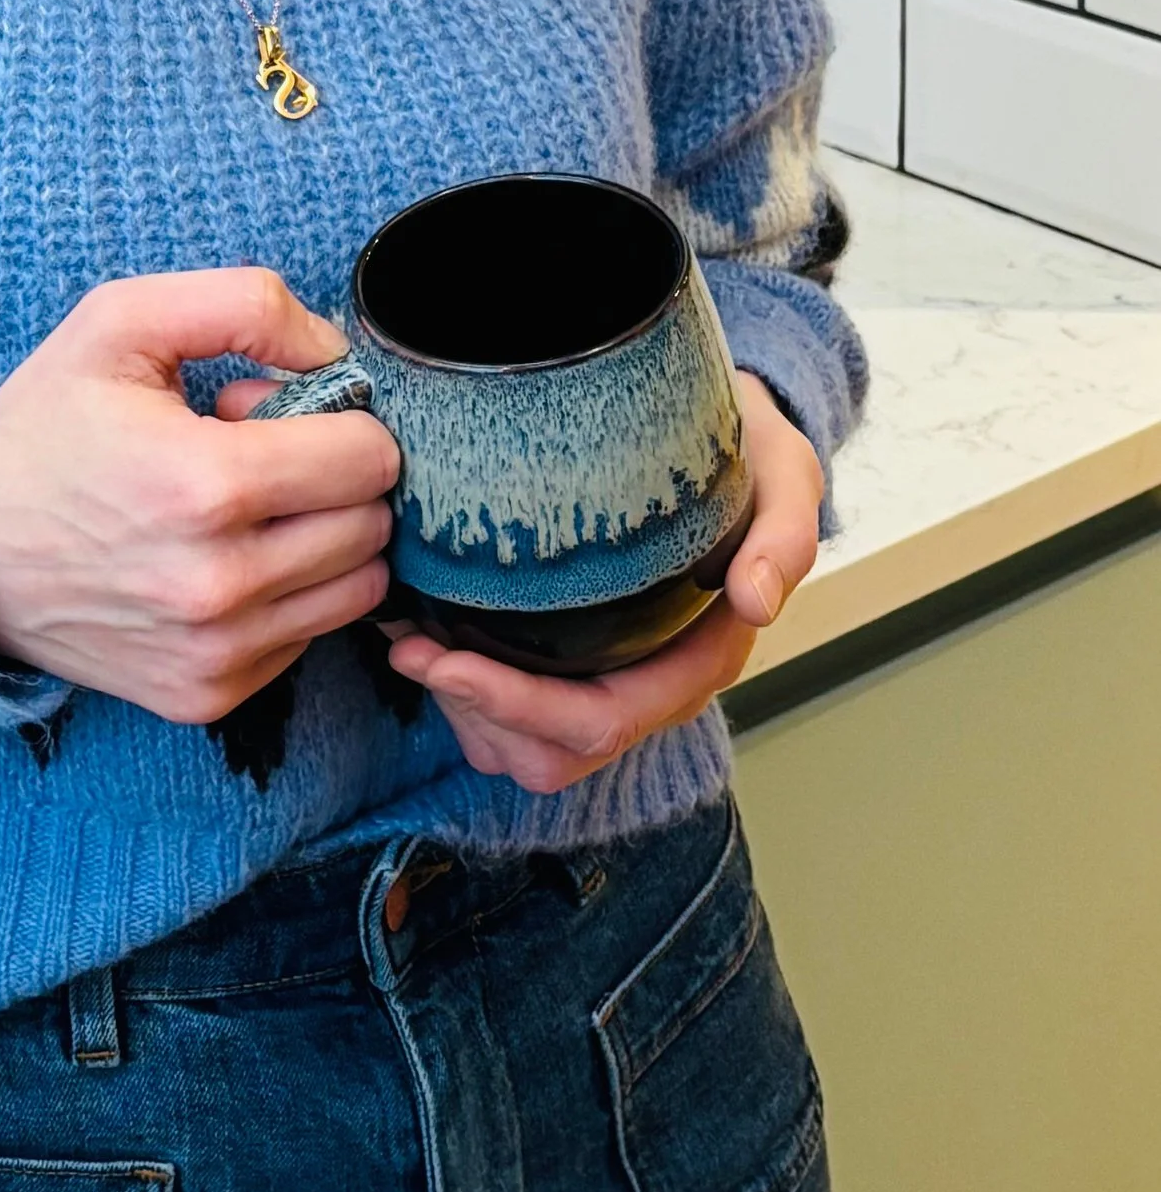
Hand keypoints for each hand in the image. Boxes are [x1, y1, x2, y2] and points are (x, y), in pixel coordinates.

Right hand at [0, 268, 400, 723]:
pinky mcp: (207, 696)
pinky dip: (286, 595)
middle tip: (253, 454)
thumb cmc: (45, 424)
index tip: (272, 409)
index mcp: (206, 485)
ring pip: (356, 591)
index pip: (368, 458)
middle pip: (371, 526)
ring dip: (321, 539)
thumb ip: (245, 304)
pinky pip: (307, 638)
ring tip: (239, 508)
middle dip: (333, 476)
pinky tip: (218, 558)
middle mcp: (220, 584)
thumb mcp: (122, 321)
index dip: (337, 417)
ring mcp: (215, 652)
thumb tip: (337, 354)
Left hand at [379, 372, 822, 793]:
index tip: (444, 658)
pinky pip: (506, 716)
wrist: (721, 437)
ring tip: (411, 642)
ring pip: (522, 749)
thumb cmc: (745, 455)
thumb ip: (783, 533)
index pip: (603, 718)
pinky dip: (459, 690)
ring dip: (462, 712)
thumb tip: (757, 603)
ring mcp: (603, 676)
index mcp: (694, 660)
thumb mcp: (783, 473)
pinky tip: (423, 626)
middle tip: (407, 648)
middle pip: (554, 753)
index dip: (519, 706)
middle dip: (476, 713)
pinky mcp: (564, 657)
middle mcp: (648, 685)